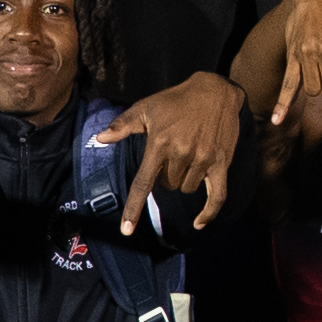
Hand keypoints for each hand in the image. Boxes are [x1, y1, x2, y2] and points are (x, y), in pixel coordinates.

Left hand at [102, 71, 248, 232]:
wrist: (215, 91)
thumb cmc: (176, 100)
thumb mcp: (147, 107)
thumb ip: (123, 125)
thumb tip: (100, 138)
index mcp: (159, 143)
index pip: (143, 182)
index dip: (134, 208)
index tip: (126, 230)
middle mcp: (181, 154)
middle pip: (167, 185)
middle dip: (166, 175)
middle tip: (172, 153)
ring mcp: (203, 160)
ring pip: (186, 189)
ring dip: (184, 181)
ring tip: (189, 156)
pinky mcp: (221, 163)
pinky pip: (217, 196)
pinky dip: (208, 213)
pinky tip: (199, 224)